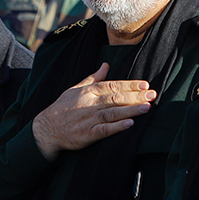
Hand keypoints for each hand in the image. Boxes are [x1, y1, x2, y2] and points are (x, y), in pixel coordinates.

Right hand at [31, 63, 156, 160]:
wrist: (46, 129)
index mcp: (88, 92)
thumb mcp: (75, 89)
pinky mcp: (87, 134)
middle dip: (135, 96)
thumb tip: (106, 65)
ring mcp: (88, 119)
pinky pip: (104, 130)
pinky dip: (117, 127)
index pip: (112, 85)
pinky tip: (130, 124)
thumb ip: (93, 77)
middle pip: (115, 98)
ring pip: (113, 113)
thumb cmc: (62, 108)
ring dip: (130, 110)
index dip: (129, 85)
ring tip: (146, 108)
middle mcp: (89, 104)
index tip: (144, 84)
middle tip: (152, 95)